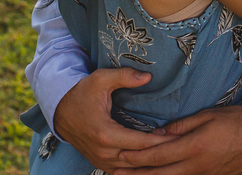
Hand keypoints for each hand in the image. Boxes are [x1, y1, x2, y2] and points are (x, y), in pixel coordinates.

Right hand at [52, 68, 175, 170]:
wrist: (60, 111)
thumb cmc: (81, 93)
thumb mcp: (100, 79)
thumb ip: (124, 77)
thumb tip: (148, 77)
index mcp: (105, 134)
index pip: (141, 143)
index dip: (161, 141)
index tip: (178, 135)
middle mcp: (104, 152)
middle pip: (140, 160)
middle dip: (161, 154)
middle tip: (181, 146)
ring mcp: (101, 161)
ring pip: (132, 170)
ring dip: (151, 163)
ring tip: (171, 154)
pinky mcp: (100, 164)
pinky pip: (123, 172)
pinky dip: (138, 168)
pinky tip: (153, 161)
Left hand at [115, 106, 241, 174]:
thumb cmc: (237, 122)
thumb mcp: (208, 116)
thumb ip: (181, 126)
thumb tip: (159, 133)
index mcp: (193, 148)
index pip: (157, 156)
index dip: (136, 157)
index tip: (120, 156)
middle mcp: (195, 166)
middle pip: (158, 174)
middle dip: (135, 174)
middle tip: (114, 172)